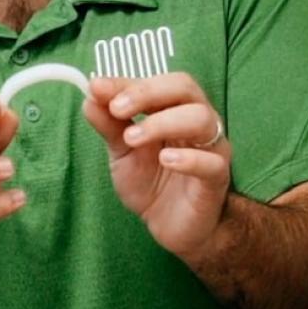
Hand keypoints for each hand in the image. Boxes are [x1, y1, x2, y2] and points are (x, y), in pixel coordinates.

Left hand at [81, 73, 230, 262]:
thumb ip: (108, 124)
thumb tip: (90, 94)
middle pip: (184, 87)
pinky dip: (189, 158)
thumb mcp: (121, 151)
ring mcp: (211, 148)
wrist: (170, 225)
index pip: (156, 82)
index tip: (98, 88)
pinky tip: (166, 160)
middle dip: (147, 93)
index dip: (126, 83)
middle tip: (117, 109)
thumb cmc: (151, 180)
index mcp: (173, 108)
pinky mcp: (217, 178)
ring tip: (133, 138)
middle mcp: (197, 121)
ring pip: (202, 119)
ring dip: (163, 122)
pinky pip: (212, 162)